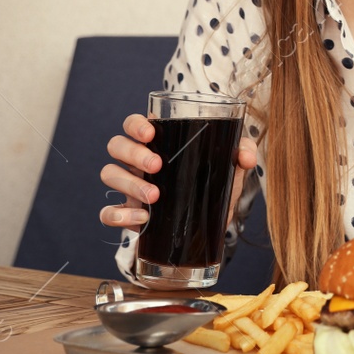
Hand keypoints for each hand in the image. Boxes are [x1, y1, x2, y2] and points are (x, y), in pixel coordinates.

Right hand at [99, 113, 256, 230]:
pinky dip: (120, 215)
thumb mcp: (231, 168)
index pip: (134, 124)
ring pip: (109, 174)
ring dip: (129, 184)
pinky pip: (107, 213)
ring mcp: (129, 187)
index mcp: (159, 143)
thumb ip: (242, 153)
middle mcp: (137, 162)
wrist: (208, 229)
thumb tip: (246, 156)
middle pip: (116, 145)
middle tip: (157, 165)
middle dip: (132, 153)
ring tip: (155, 197)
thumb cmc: (213, 187)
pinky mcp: (127, 214)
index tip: (150, 133)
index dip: (135, 125)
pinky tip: (142, 218)